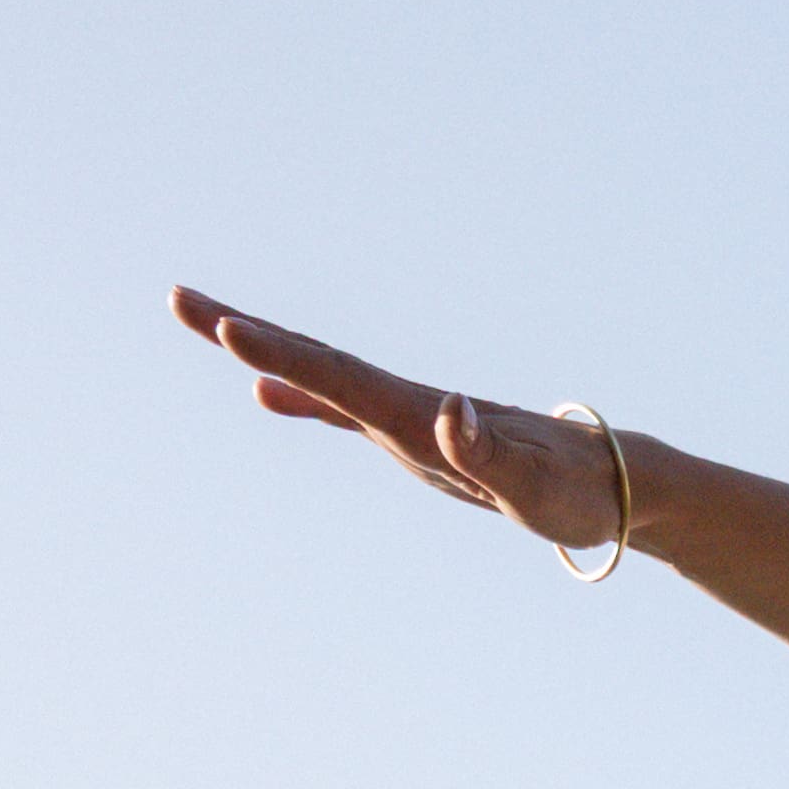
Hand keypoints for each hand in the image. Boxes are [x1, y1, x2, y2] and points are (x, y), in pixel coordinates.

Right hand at [172, 288, 625, 554]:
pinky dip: (303, 399)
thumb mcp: (535, 487)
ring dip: (265, 352)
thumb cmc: (575, 489)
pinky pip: (345, 412)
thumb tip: (453, 411)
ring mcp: (408, 420)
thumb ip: (491, 454)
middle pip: (317, 362)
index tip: (228, 328)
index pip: (342, 380)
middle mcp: (408, 408)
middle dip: (249, 332)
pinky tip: (265, 396)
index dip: (284, 358)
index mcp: (424, 416)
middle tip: (179, 298)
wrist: (609, 481)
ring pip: (323, 377)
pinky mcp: (417, 439)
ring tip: (205, 323)